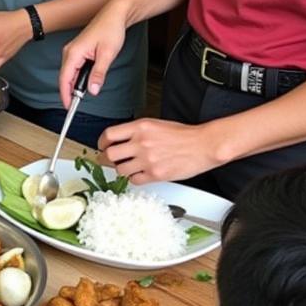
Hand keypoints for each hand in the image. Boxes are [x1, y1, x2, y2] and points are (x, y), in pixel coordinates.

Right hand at [59, 3, 127, 103]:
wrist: (115, 15)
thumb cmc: (111, 29)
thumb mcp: (107, 54)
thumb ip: (99, 74)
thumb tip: (92, 90)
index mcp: (74, 52)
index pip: (64, 79)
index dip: (65, 94)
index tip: (69, 107)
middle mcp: (70, 51)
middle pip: (65, 77)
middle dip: (69, 92)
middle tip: (77, 105)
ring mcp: (73, 51)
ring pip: (69, 73)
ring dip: (74, 85)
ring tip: (81, 96)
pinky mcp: (78, 51)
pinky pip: (74, 68)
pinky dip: (77, 78)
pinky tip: (84, 83)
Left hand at [99, 117, 220, 184]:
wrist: (203, 145)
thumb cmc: (184, 135)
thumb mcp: (156, 124)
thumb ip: (137, 132)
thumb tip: (121, 140)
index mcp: (141, 127)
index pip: (109, 135)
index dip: (101, 142)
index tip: (101, 146)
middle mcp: (141, 143)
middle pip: (110, 154)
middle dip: (106, 159)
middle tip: (107, 160)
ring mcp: (147, 160)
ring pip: (120, 169)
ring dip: (121, 169)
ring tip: (128, 167)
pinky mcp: (155, 174)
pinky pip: (134, 180)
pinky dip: (134, 178)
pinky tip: (139, 174)